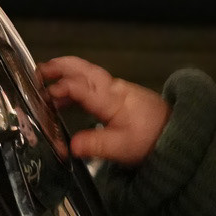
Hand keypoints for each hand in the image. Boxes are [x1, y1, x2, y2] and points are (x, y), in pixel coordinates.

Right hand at [38, 56, 170, 166]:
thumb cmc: (149, 140)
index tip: (43, 97)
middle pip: (83, 69)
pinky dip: (75, 83)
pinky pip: (92, 82)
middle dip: (59, 67)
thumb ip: (95, 145)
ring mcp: (117, 89)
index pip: (81, 87)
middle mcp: (112, 88)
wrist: (178, 134)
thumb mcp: (122, 148)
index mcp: (111, 99)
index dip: (60, 89)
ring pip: (87, 73)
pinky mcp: (119, 94)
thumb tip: (69, 147)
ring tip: (43, 82)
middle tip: (36, 72)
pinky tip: (65, 98)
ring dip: (65, 73)